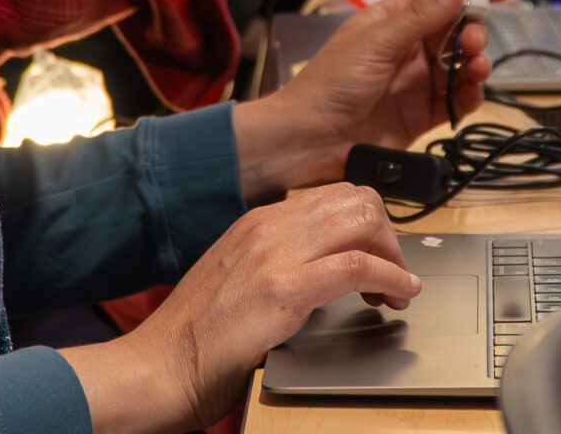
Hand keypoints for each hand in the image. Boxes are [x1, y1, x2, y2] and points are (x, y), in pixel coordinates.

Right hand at [110, 184, 417, 429]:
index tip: (376, 256)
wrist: (161, 364)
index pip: (333, 196)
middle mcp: (269, 226)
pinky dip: (391, 277)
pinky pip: (357, 266)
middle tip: (391, 273)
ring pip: (362, 221)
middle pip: (356, 200)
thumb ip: (272, 258)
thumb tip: (315, 260)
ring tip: (396, 289)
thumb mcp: (236, 275)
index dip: (367, 226)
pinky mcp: (285, 288)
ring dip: (393, 254)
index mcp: (258, 221)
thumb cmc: (195, 334)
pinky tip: (398, 295)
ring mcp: (277, 252)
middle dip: (387, 235)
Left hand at [232, 0, 501, 200]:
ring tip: (476, 66)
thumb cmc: (334, 81)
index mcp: (390, 21)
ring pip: (459, 65)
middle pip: (453, 31)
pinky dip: (468, 95)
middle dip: (472, 30)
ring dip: (475, 62)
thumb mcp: (376, 42)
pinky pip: (455, 101)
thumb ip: (419, 18)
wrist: (311, 140)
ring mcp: (416, 82)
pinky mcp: (421, 115)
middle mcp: (406, 48)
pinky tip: (470, 92)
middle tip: (474, 38)